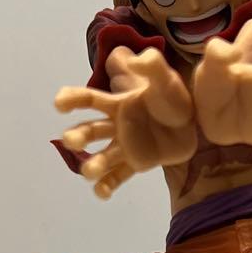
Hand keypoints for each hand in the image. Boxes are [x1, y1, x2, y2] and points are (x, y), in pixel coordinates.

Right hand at [55, 48, 196, 198]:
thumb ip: (152, 66)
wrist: (192, 123)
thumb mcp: (165, 79)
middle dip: (77, 136)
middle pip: (90, 131)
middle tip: (71, 141)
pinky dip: (107, 186)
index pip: (89, 99)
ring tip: (90, 172)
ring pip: (102, 157)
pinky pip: (118, 177)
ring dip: (92, 165)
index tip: (59, 104)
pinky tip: (101, 193)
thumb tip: (136, 58)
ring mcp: (124, 146)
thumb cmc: (173, 97)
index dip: (71, 99)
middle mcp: (115, 126)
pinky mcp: (135, 164)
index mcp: (118, 103)